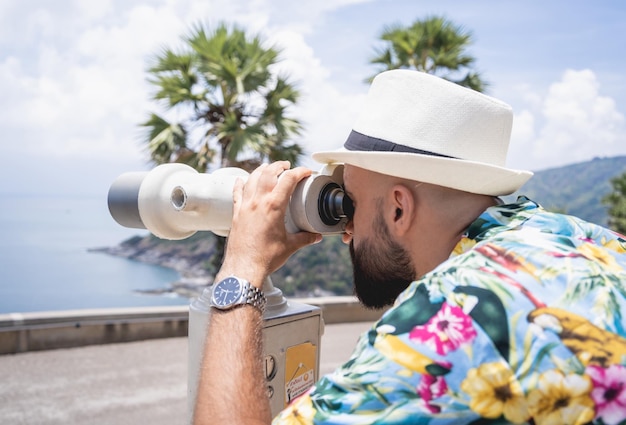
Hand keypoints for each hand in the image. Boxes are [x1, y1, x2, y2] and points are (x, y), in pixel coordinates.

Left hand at [218, 161, 322, 286]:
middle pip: (268, 173)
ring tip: (267, 168)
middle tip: (287, 166)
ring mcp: (245, 207)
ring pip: (251, 179)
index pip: (288, 179)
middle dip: (279, 166)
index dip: (300, 172)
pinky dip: (240, 184)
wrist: (244, 268)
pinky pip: (237, 193)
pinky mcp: (236, 214)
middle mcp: (258, 202)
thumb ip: (305, 238)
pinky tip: (242, 180)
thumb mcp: (290, 246)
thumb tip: (316, 236)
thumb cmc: (266, 257)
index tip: (306, 172)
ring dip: (261, 170)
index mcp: (274, 206)